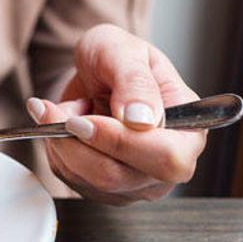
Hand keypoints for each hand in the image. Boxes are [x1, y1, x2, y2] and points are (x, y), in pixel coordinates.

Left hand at [26, 24, 206, 204]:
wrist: (95, 70)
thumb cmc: (117, 58)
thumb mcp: (124, 52)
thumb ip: (135, 82)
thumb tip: (141, 120)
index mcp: (189, 132)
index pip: (165, 157)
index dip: (120, 142)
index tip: (83, 119)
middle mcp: (165, 167)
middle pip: (116, 176)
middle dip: (77, 142)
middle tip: (53, 110)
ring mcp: (133, 183)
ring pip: (86, 179)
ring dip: (61, 140)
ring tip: (62, 108)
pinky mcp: (101, 189)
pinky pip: (69, 177)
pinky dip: (56, 147)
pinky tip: (62, 125)